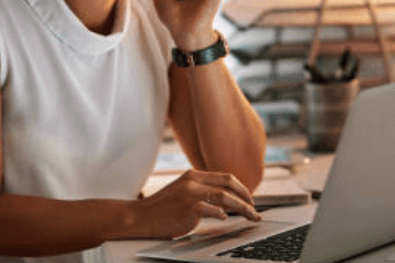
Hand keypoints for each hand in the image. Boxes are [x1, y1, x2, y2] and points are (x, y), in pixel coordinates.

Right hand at [131, 169, 260, 238]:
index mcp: (193, 175)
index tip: (249, 198)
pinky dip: (221, 214)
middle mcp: (193, 181)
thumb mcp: (182, 191)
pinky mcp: (188, 208)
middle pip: (228, 185)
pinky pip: (212, 210)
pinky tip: (225, 218)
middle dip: (246, 197)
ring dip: (242, 208)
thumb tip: (224, 200)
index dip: (241, 187)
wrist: (140, 217)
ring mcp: (191, 194)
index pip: (225, 177)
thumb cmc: (162, 208)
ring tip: (250, 216)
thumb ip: (200, 190)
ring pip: (225, 198)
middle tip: (254, 208)